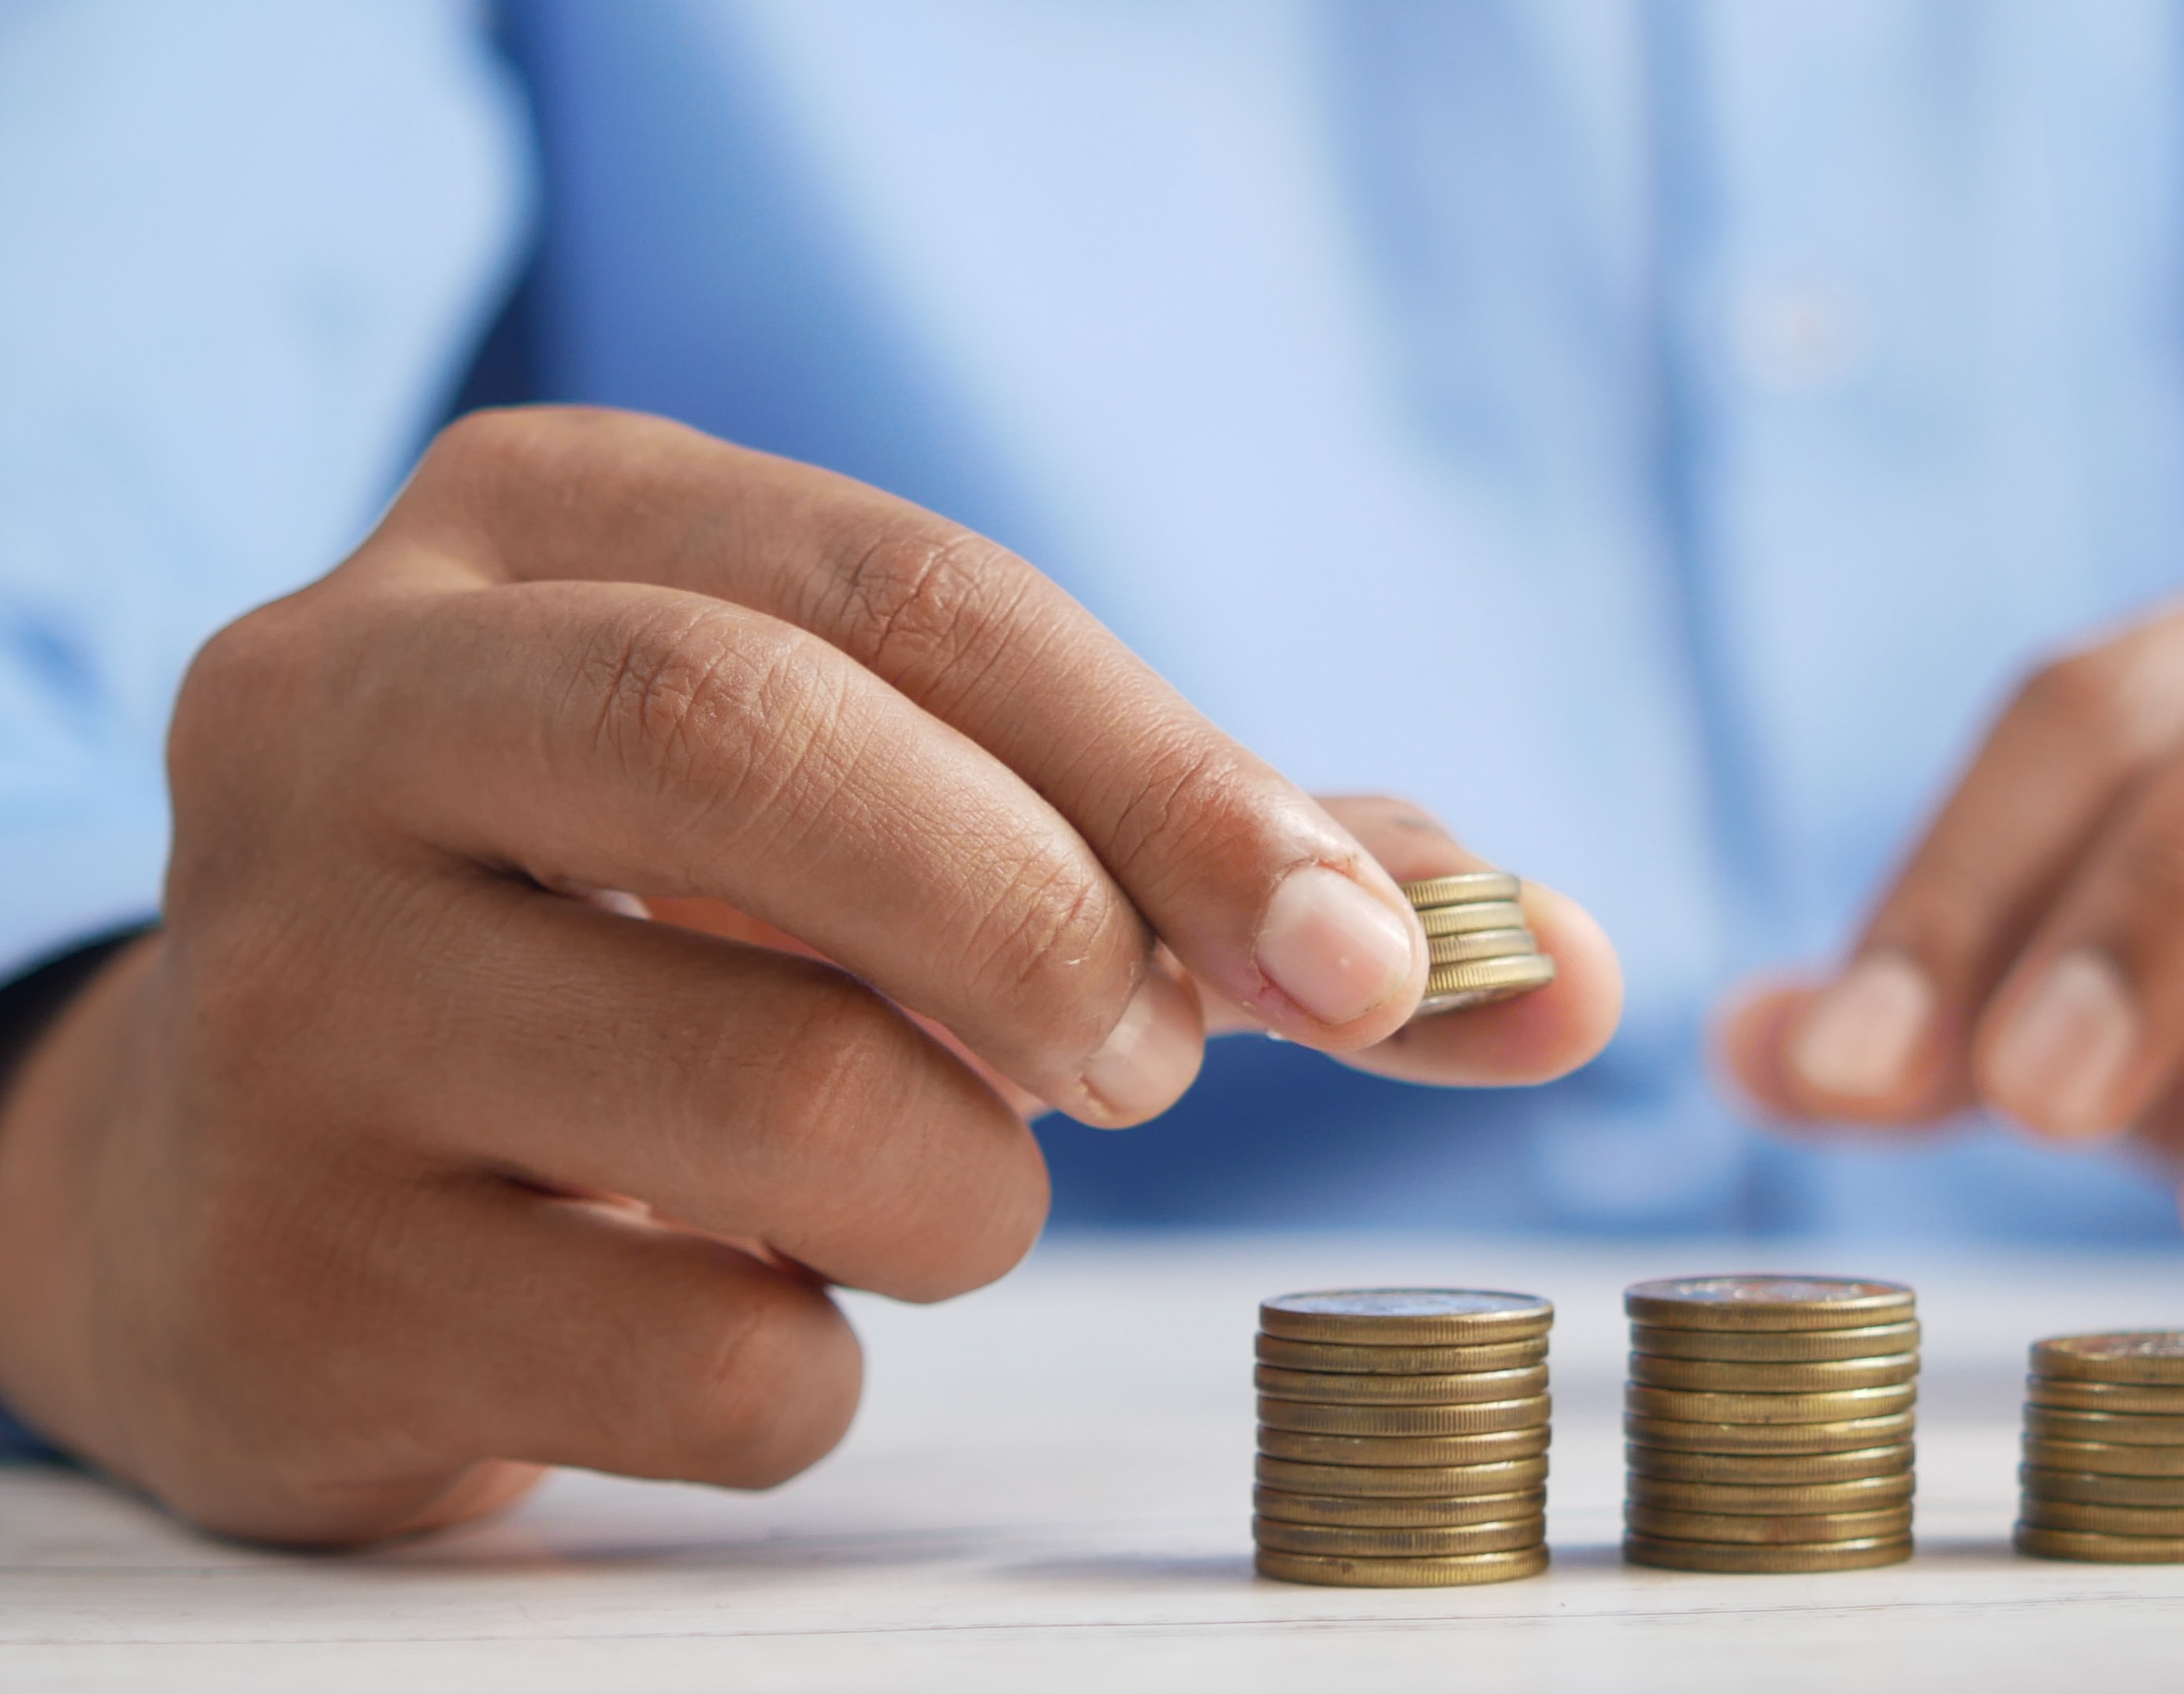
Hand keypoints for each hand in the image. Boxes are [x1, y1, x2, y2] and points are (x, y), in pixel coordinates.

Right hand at [0, 408, 1618, 1542]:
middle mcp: (349, 710)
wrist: (271, 1174)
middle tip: (1149, 1063)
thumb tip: (1559, 969)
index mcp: (539, 529)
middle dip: (1049, 925)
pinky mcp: (284, 1275)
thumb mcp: (894, 817)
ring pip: (775, 1098)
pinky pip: (705, 1362)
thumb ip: (1220, 869)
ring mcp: (281, 996)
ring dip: (963, 1191)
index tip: (1370, 957)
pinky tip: (738, 1304)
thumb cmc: (665, 950)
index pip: (915, 595)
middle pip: (762, 749)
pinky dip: (819, 1370)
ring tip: (915, 1181)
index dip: (1177, 777)